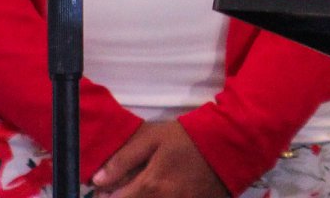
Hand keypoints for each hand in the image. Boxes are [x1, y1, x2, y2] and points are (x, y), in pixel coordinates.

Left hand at [91, 121, 227, 197]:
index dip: (107, 197)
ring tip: (148, 190)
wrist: (232, 141)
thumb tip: (97, 180)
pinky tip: (165, 193)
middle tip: (124, 191)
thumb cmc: (190, 136)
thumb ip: (124, 159)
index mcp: (151, 185)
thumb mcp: (155, 138)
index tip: (106, 191)